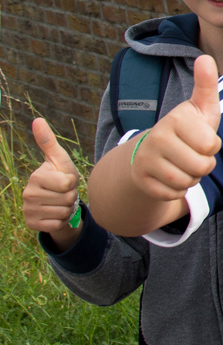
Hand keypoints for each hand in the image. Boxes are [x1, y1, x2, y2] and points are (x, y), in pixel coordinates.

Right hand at [23, 118, 80, 241]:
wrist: (56, 201)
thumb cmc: (61, 177)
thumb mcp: (59, 159)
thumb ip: (49, 141)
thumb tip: (37, 120)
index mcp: (36, 177)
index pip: (68, 184)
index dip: (73, 182)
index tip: (66, 180)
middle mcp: (28, 194)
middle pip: (68, 198)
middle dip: (72, 196)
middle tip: (64, 193)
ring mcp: (28, 211)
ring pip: (64, 212)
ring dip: (68, 208)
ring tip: (61, 202)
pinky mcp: (32, 225)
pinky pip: (58, 224)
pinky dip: (62, 220)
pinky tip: (56, 214)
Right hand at [129, 55, 221, 201]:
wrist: (151, 152)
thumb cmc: (187, 128)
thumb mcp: (201, 107)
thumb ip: (206, 84)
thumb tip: (205, 57)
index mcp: (175, 119)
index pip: (212, 145)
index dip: (212, 145)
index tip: (200, 137)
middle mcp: (156, 138)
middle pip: (202, 166)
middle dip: (204, 164)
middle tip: (192, 153)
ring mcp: (145, 161)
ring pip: (188, 182)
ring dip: (191, 178)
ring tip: (182, 163)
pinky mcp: (142, 182)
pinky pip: (174, 195)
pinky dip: (177, 190)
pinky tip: (170, 176)